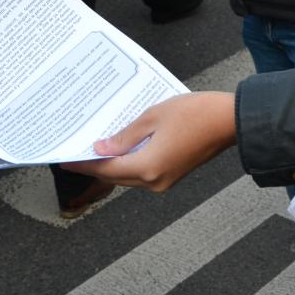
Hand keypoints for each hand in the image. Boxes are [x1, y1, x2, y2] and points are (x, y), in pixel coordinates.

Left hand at [61, 92, 235, 191]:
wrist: (229, 120)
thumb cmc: (195, 113)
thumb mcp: (154, 116)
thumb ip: (125, 135)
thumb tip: (102, 148)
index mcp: (148, 167)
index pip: (106, 169)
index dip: (84, 164)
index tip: (65, 160)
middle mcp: (155, 180)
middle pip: (116, 176)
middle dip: (95, 165)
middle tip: (75, 153)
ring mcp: (165, 180)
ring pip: (129, 176)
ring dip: (112, 164)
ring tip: (94, 148)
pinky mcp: (172, 174)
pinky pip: (143, 171)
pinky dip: (128, 162)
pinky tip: (120, 147)